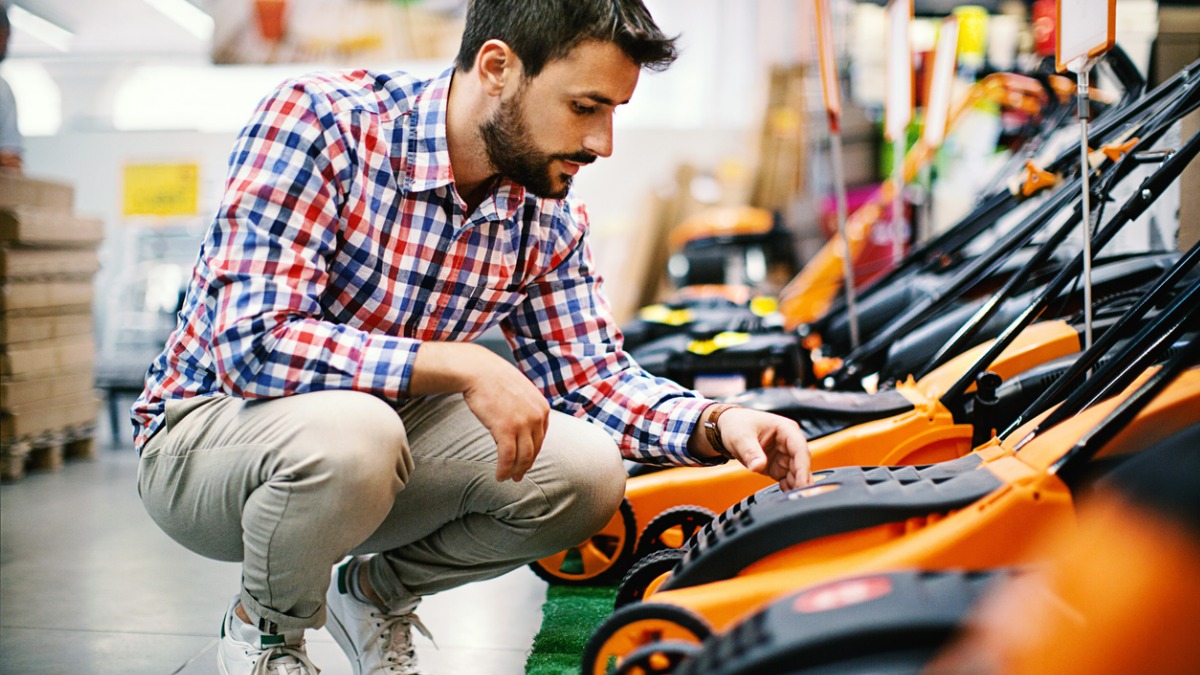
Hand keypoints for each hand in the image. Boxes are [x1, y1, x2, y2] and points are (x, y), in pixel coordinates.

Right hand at [410, 342, 549, 481]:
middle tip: (518, 476)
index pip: (541, 438)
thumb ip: (526, 408)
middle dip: (526, 465)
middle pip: (534, 450)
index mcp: (542, 407)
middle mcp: (536, 416)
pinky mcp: (506, 429)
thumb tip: (521, 426)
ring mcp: (522, 423)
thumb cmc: (494, 379)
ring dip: (515, 471)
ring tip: (508, 478)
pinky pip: (507, 457)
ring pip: (523, 457)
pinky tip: (499, 476)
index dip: (533, 453)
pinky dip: (504, 469)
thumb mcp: (520, 391)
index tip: (526, 462)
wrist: (478, 370)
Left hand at [714, 407, 810, 489]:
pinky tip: (786, 496)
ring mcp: (785, 455)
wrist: (728, 427)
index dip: (803, 468)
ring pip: (797, 474)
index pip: (800, 450)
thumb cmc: (738, 424)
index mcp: (786, 429)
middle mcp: (789, 442)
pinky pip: (788, 479)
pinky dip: (788, 488)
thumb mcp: (741, 437)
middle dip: (801, 481)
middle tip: (800, 496)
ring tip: (792, 499)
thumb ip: (751, 452)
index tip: (802, 484)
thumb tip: (758, 466)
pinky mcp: (778, 466)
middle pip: (801, 464)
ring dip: (796, 486)